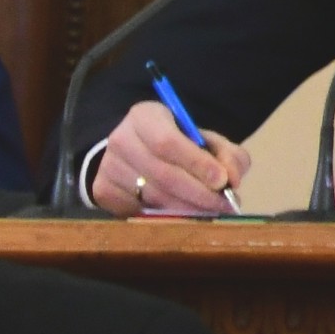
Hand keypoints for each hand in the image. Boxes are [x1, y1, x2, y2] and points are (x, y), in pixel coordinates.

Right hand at [90, 99, 250, 216]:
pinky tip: (182, 215)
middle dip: (197, 193)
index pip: (167, 142)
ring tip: (209, 212)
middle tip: (223, 205)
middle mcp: (120, 139)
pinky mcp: (102, 190)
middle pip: (162, 174)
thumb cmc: (177, 145)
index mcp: (144, 116)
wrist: (135, 152)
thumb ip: (227, 155)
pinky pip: (138, 211)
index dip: (196, 163)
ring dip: (186, 209)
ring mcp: (108, 166)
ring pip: (152, 197)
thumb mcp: (204, 140)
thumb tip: (232, 180)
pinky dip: (165, 217)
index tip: (222, 181)